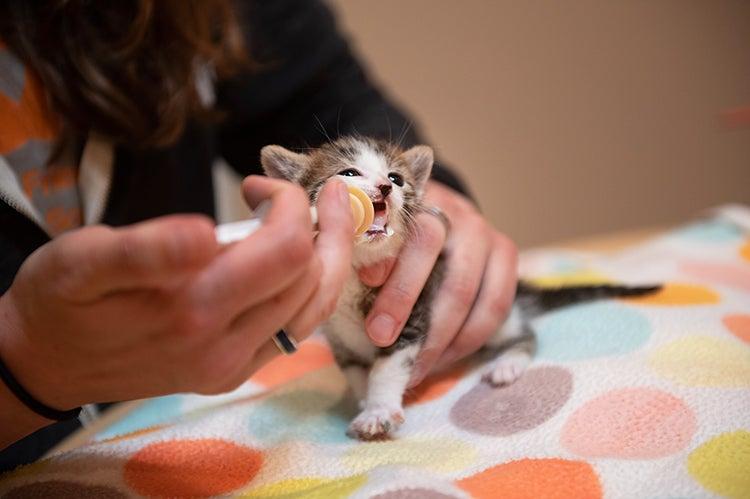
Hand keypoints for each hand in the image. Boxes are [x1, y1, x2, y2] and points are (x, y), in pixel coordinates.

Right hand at [0, 176, 351, 415]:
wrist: (46, 364)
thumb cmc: (61, 301)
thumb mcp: (81, 261)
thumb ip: (145, 250)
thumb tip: (206, 232)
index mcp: (192, 311)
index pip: (287, 251)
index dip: (290, 205)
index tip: (257, 185)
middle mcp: (225, 348)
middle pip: (314, 278)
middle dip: (319, 225)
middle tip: (290, 193)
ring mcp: (234, 366)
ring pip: (316, 306)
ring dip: (326, 255)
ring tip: (314, 217)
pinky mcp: (234, 374)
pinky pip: (298, 329)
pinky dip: (311, 287)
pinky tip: (296, 258)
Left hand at [359, 180, 517, 386]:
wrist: (437, 219)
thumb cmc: (392, 241)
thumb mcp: (372, 240)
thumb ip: (358, 256)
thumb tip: (335, 290)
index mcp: (412, 199)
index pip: (398, 221)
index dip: (386, 252)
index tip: (367, 282)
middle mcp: (451, 210)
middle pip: (433, 251)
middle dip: (404, 301)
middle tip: (381, 341)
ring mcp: (483, 231)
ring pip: (467, 286)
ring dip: (439, 334)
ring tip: (415, 365)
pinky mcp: (505, 254)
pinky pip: (496, 303)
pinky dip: (471, 338)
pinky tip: (446, 358)